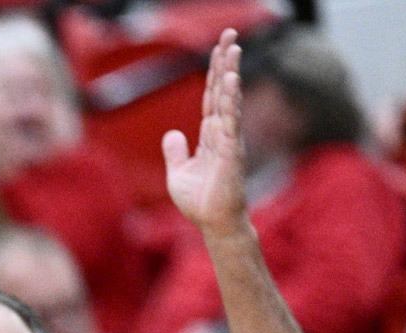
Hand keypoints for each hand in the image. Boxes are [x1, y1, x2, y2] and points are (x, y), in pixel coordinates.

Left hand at [162, 30, 248, 234]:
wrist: (213, 223)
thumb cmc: (201, 201)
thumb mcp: (178, 173)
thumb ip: (175, 151)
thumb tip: (172, 133)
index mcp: (211, 134)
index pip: (212, 96)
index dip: (215, 72)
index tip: (220, 47)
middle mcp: (223, 132)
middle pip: (223, 90)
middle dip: (226, 62)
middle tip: (231, 34)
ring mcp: (229, 140)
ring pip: (229, 100)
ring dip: (230, 74)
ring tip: (233, 49)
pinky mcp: (231, 152)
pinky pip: (230, 121)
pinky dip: (231, 100)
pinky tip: (232, 81)